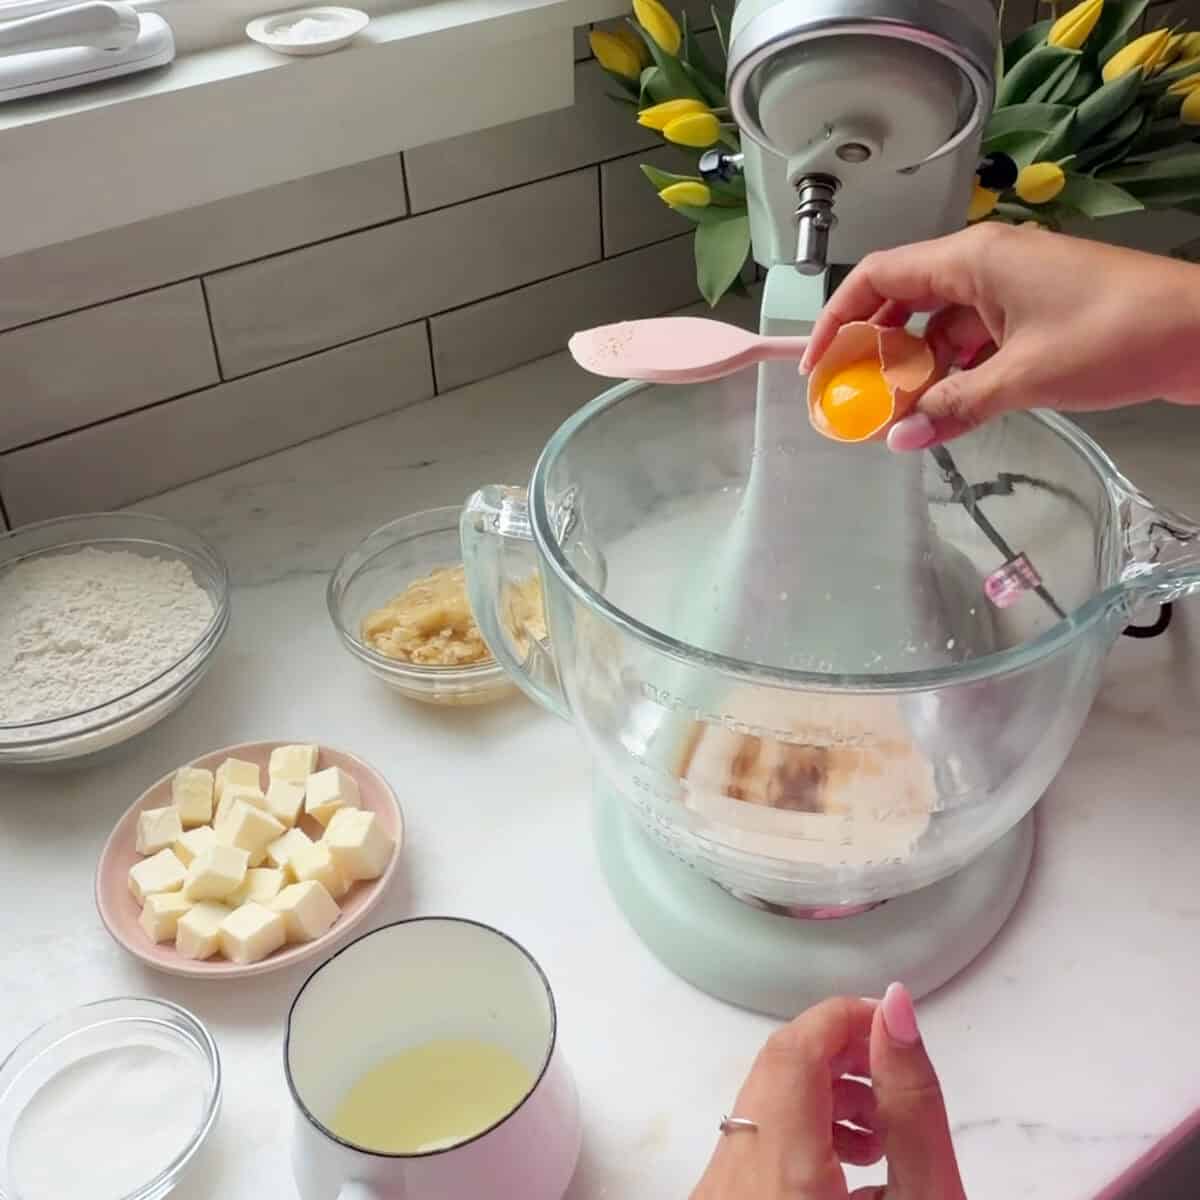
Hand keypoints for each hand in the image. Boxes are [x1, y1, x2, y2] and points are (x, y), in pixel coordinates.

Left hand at [691, 986, 965, 1199]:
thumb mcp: (925, 1195)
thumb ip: (912, 1101)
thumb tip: (896, 1004)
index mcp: (778, 1165)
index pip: (794, 1048)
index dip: (844, 1018)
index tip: (890, 1022)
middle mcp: (729, 1175)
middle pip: (777, 1072)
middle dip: (840, 1058)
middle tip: (893, 1076)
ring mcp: (716, 1191)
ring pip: (763, 1105)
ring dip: (824, 1095)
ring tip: (883, 1131)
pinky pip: (752, 1142)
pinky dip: (799, 1131)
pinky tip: (848, 1160)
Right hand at [801, 224, 1199, 450]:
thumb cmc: (1116, 335)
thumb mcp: (1024, 377)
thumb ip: (954, 406)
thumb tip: (898, 439)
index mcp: (974, 259)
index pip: (879, 277)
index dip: (838, 319)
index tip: (818, 366)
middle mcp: (986, 264)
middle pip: (903, 299)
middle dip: (874, 350)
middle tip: (854, 399)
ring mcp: (1011, 287)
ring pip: (939, 324)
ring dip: (917, 367)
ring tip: (899, 414)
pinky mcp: (1033, 311)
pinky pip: (974, 338)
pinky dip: (955, 370)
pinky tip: (947, 406)